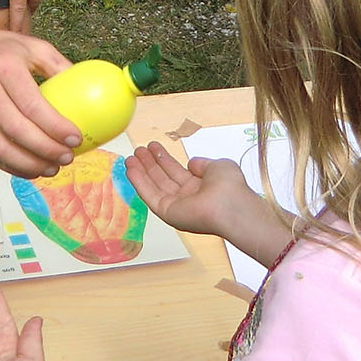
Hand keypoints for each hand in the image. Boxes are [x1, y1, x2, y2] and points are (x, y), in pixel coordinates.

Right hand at [0, 23, 78, 176]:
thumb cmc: (3, 48)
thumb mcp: (34, 47)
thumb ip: (60, 68)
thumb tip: (91, 93)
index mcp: (5, 66)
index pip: (31, 103)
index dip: (54, 126)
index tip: (76, 139)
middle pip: (15, 128)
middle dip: (44, 149)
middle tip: (67, 158)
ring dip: (27, 163)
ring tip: (51, 169)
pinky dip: (10, 165)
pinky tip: (30, 168)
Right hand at [125, 143, 254, 237]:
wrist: (230, 205)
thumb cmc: (230, 186)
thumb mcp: (218, 166)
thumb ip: (202, 164)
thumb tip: (191, 163)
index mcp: (200, 187)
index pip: (176, 171)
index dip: (163, 159)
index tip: (153, 146)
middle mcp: (187, 197)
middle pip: (163, 178)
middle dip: (150, 163)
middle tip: (138, 150)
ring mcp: (176, 206)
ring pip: (154, 186)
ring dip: (141, 171)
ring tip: (130, 157)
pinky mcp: (167, 213)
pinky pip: (150, 196)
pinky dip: (139, 182)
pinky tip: (131, 169)